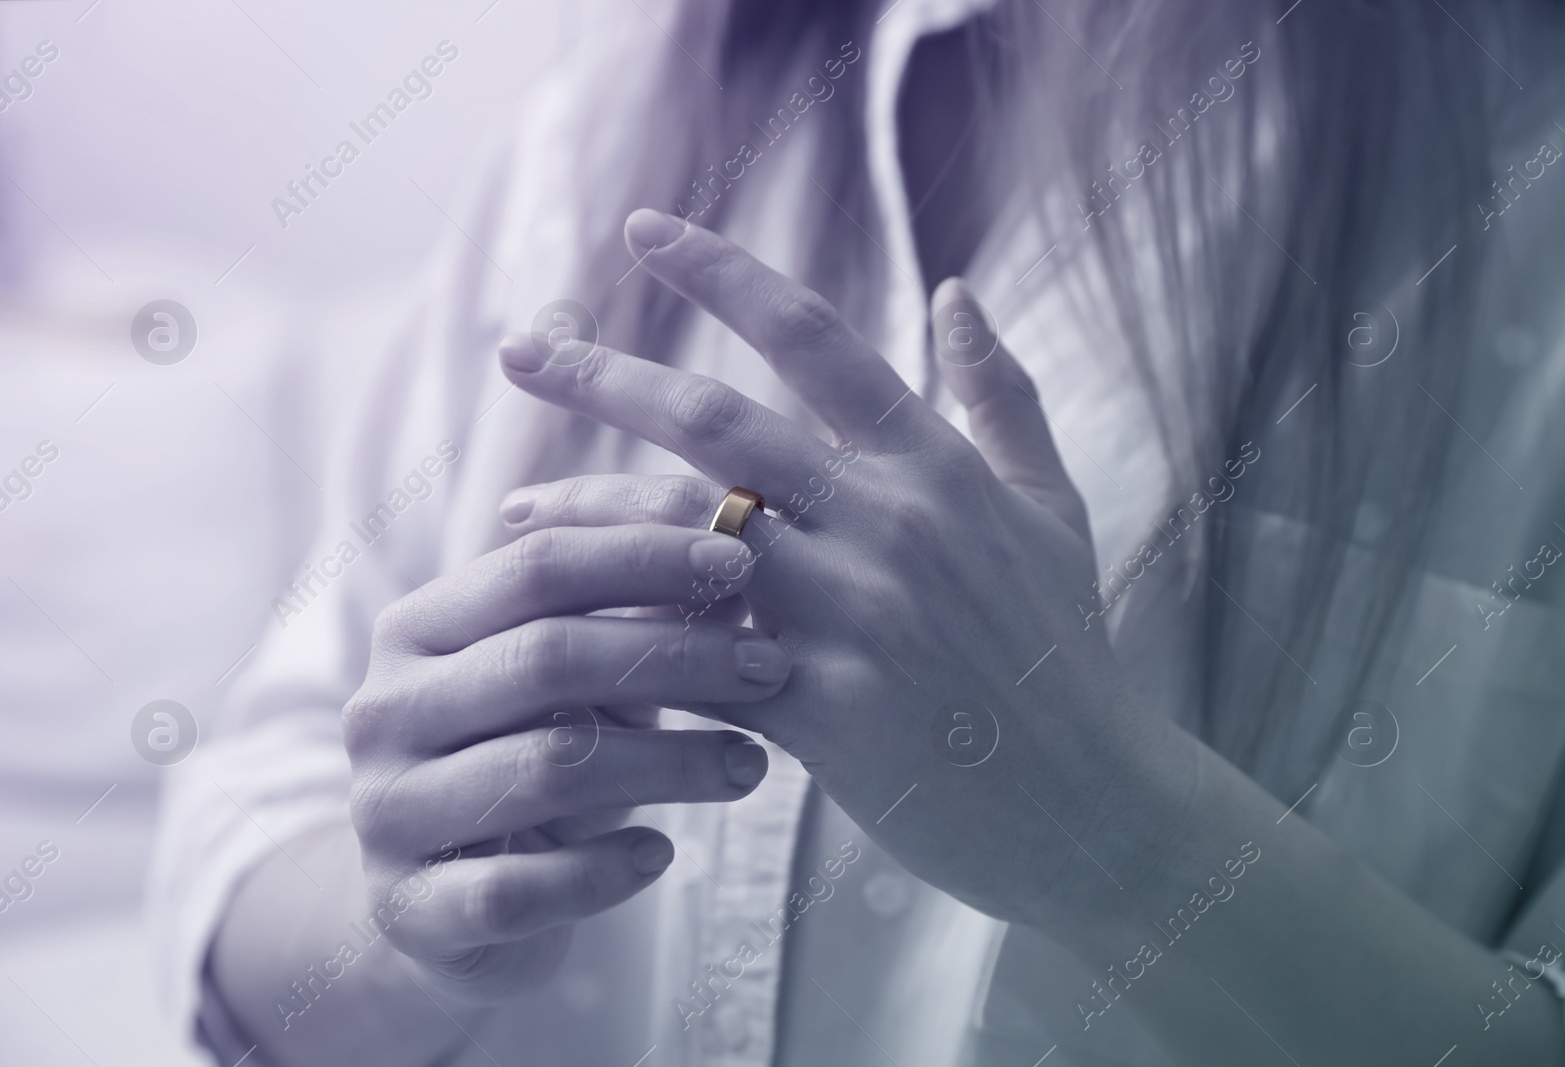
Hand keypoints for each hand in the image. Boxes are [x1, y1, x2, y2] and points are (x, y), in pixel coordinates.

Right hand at [341, 522, 790, 1001]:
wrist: (443, 902)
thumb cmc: (526, 758)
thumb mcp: (573, 683)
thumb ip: (633, 623)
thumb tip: (739, 568)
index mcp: (416, 629)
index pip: (537, 567)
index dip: (646, 558)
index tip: (744, 565)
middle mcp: (384, 711)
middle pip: (546, 658)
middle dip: (676, 656)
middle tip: (772, 666)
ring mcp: (386, 812)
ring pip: (546, 769)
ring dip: (669, 763)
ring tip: (752, 765)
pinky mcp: (408, 909)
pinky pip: (516, 890)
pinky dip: (601, 870)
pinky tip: (662, 854)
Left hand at [496, 211, 1190, 926]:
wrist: (1093, 807)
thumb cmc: (1066, 654)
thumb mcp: (1051, 510)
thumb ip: (1002, 398)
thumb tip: (956, 290)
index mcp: (935, 467)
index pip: (812, 339)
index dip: (720, 273)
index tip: (642, 228)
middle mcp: (889, 525)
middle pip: (717, 424)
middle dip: (603, 378)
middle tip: (518, 349)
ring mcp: (853, 618)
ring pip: (683, 543)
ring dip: (585, 519)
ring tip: (512, 515)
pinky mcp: (821, 712)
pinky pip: (692, 660)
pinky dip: (625, 644)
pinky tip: (565, 638)